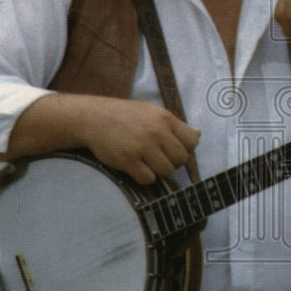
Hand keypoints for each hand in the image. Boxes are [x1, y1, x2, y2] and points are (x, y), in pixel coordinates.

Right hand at [79, 97, 201, 184]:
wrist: (92, 117)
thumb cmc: (123, 115)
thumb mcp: (151, 112)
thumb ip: (174, 124)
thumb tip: (198, 134)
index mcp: (165, 118)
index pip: (192, 141)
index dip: (185, 148)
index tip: (172, 148)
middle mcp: (156, 131)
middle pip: (181, 159)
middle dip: (172, 161)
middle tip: (157, 157)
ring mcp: (142, 146)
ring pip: (167, 170)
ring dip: (158, 170)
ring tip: (145, 161)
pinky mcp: (128, 160)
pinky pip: (148, 178)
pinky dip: (144, 177)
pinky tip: (136, 167)